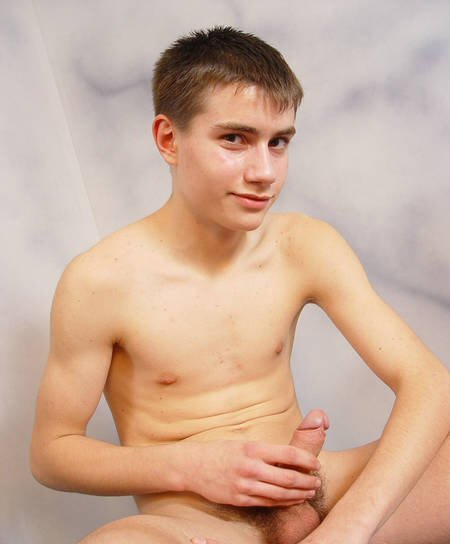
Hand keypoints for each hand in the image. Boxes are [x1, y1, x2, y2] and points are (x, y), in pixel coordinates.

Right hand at [178, 439, 320, 507]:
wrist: (193, 466)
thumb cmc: (219, 452)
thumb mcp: (242, 443)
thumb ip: (264, 451)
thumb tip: (289, 457)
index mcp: (253, 448)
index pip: (288, 455)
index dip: (306, 461)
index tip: (316, 464)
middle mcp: (250, 467)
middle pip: (287, 478)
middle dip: (306, 482)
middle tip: (317, 482)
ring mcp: (244, 485)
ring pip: (279, 494)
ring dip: (298, 495)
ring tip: (309, 493)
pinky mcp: (239, 500)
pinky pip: (266, 503)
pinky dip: (283, 503)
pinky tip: (291, 501)